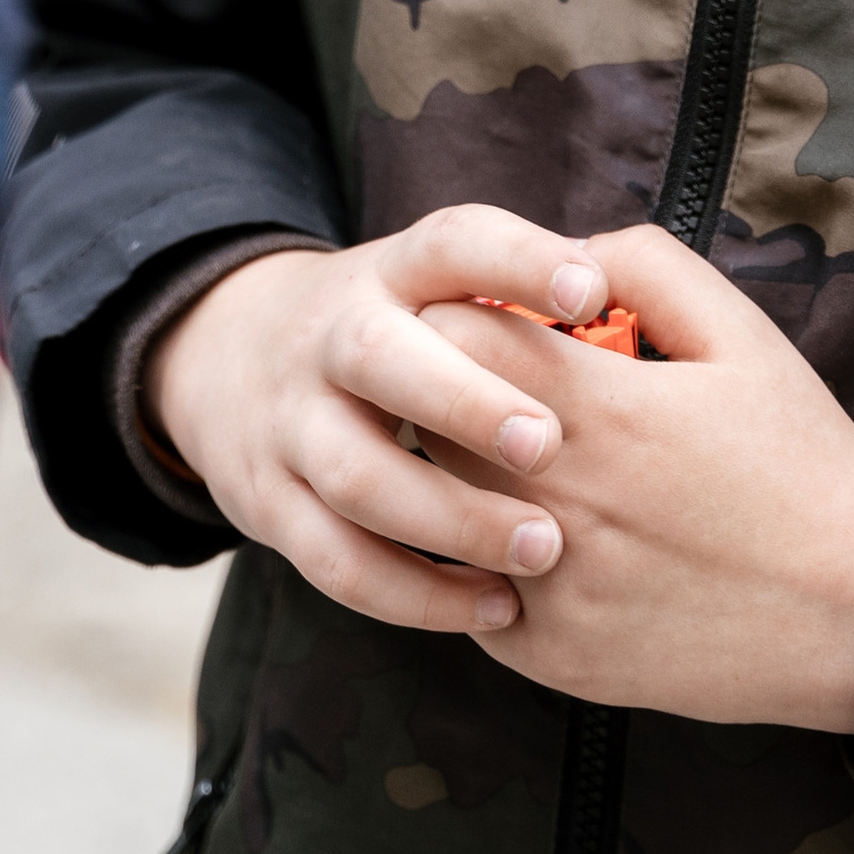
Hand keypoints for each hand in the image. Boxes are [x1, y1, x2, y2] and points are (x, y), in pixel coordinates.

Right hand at [145, 209, 620, 634]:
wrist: (226, 359)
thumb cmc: (388, 329)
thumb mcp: (426, 281)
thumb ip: (511, 290)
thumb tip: (626, 295)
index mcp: (388, 272)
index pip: (449, 246)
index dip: (518, 262)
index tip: (592, 291)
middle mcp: (329, 337)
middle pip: (381, 357)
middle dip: (465, 401)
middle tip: (550, 443)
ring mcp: (290, 424)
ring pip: (357, 476)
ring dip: (452, 518)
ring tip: (544, 548)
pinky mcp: (269, 506)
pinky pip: (338, 563)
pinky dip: (417, 596)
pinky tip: (497, 607)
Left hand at [420, 224, 853, 732]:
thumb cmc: (799, 461)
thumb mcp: (743, 335)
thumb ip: (645, 266)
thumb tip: (563, 253)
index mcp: (602, 410)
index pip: (453, 336)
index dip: (464, 318)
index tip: (497, 325)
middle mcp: (561, 500)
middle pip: (432, 422)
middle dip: (452, 395)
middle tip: (501, 397)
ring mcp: (553, 587)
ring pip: (442, 513)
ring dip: (465, 482)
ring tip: (521, 471)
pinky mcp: (556, 657)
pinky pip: (471, 600)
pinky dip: (491, 571)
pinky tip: (552, 548)